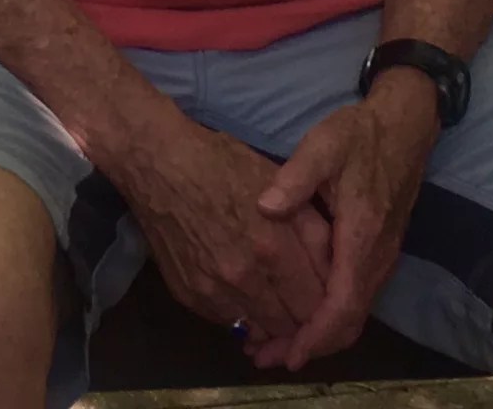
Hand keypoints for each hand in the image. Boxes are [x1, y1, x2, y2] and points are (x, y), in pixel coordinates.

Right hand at [113, 114, 332, 352]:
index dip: (327, 303)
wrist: (158, 163)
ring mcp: (213, 290)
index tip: (326, 294)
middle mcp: (245, 277)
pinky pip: (228, 321)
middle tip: (301, 301)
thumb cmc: (222, 163)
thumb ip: (312, 230)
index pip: (316, 304)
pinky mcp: (189, 295)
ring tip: (273, 300)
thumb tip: (335, 270)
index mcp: (273, 246)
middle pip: (290, 324)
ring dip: (271, 320)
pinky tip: (240, 289)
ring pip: (260, 329)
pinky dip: (240, 312)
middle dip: (301, 317)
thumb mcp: (281, 188)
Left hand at [245, 71, 435, 368]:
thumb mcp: (324, 145)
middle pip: (348, 321)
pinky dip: (329, 316)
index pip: (342, 304)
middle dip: (310, 345)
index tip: (288, 355)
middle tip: (265, 355)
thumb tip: (264, 207)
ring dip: (318, 334)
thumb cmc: (360, 135)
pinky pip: (355, 299)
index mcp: (362, 237)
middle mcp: (377, 258)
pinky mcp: (378, 254)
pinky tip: (300, 313)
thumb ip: (295, 177)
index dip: (315, 335)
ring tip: (274, 342)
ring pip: (353, 314)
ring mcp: (382, 258)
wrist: (404, 127)